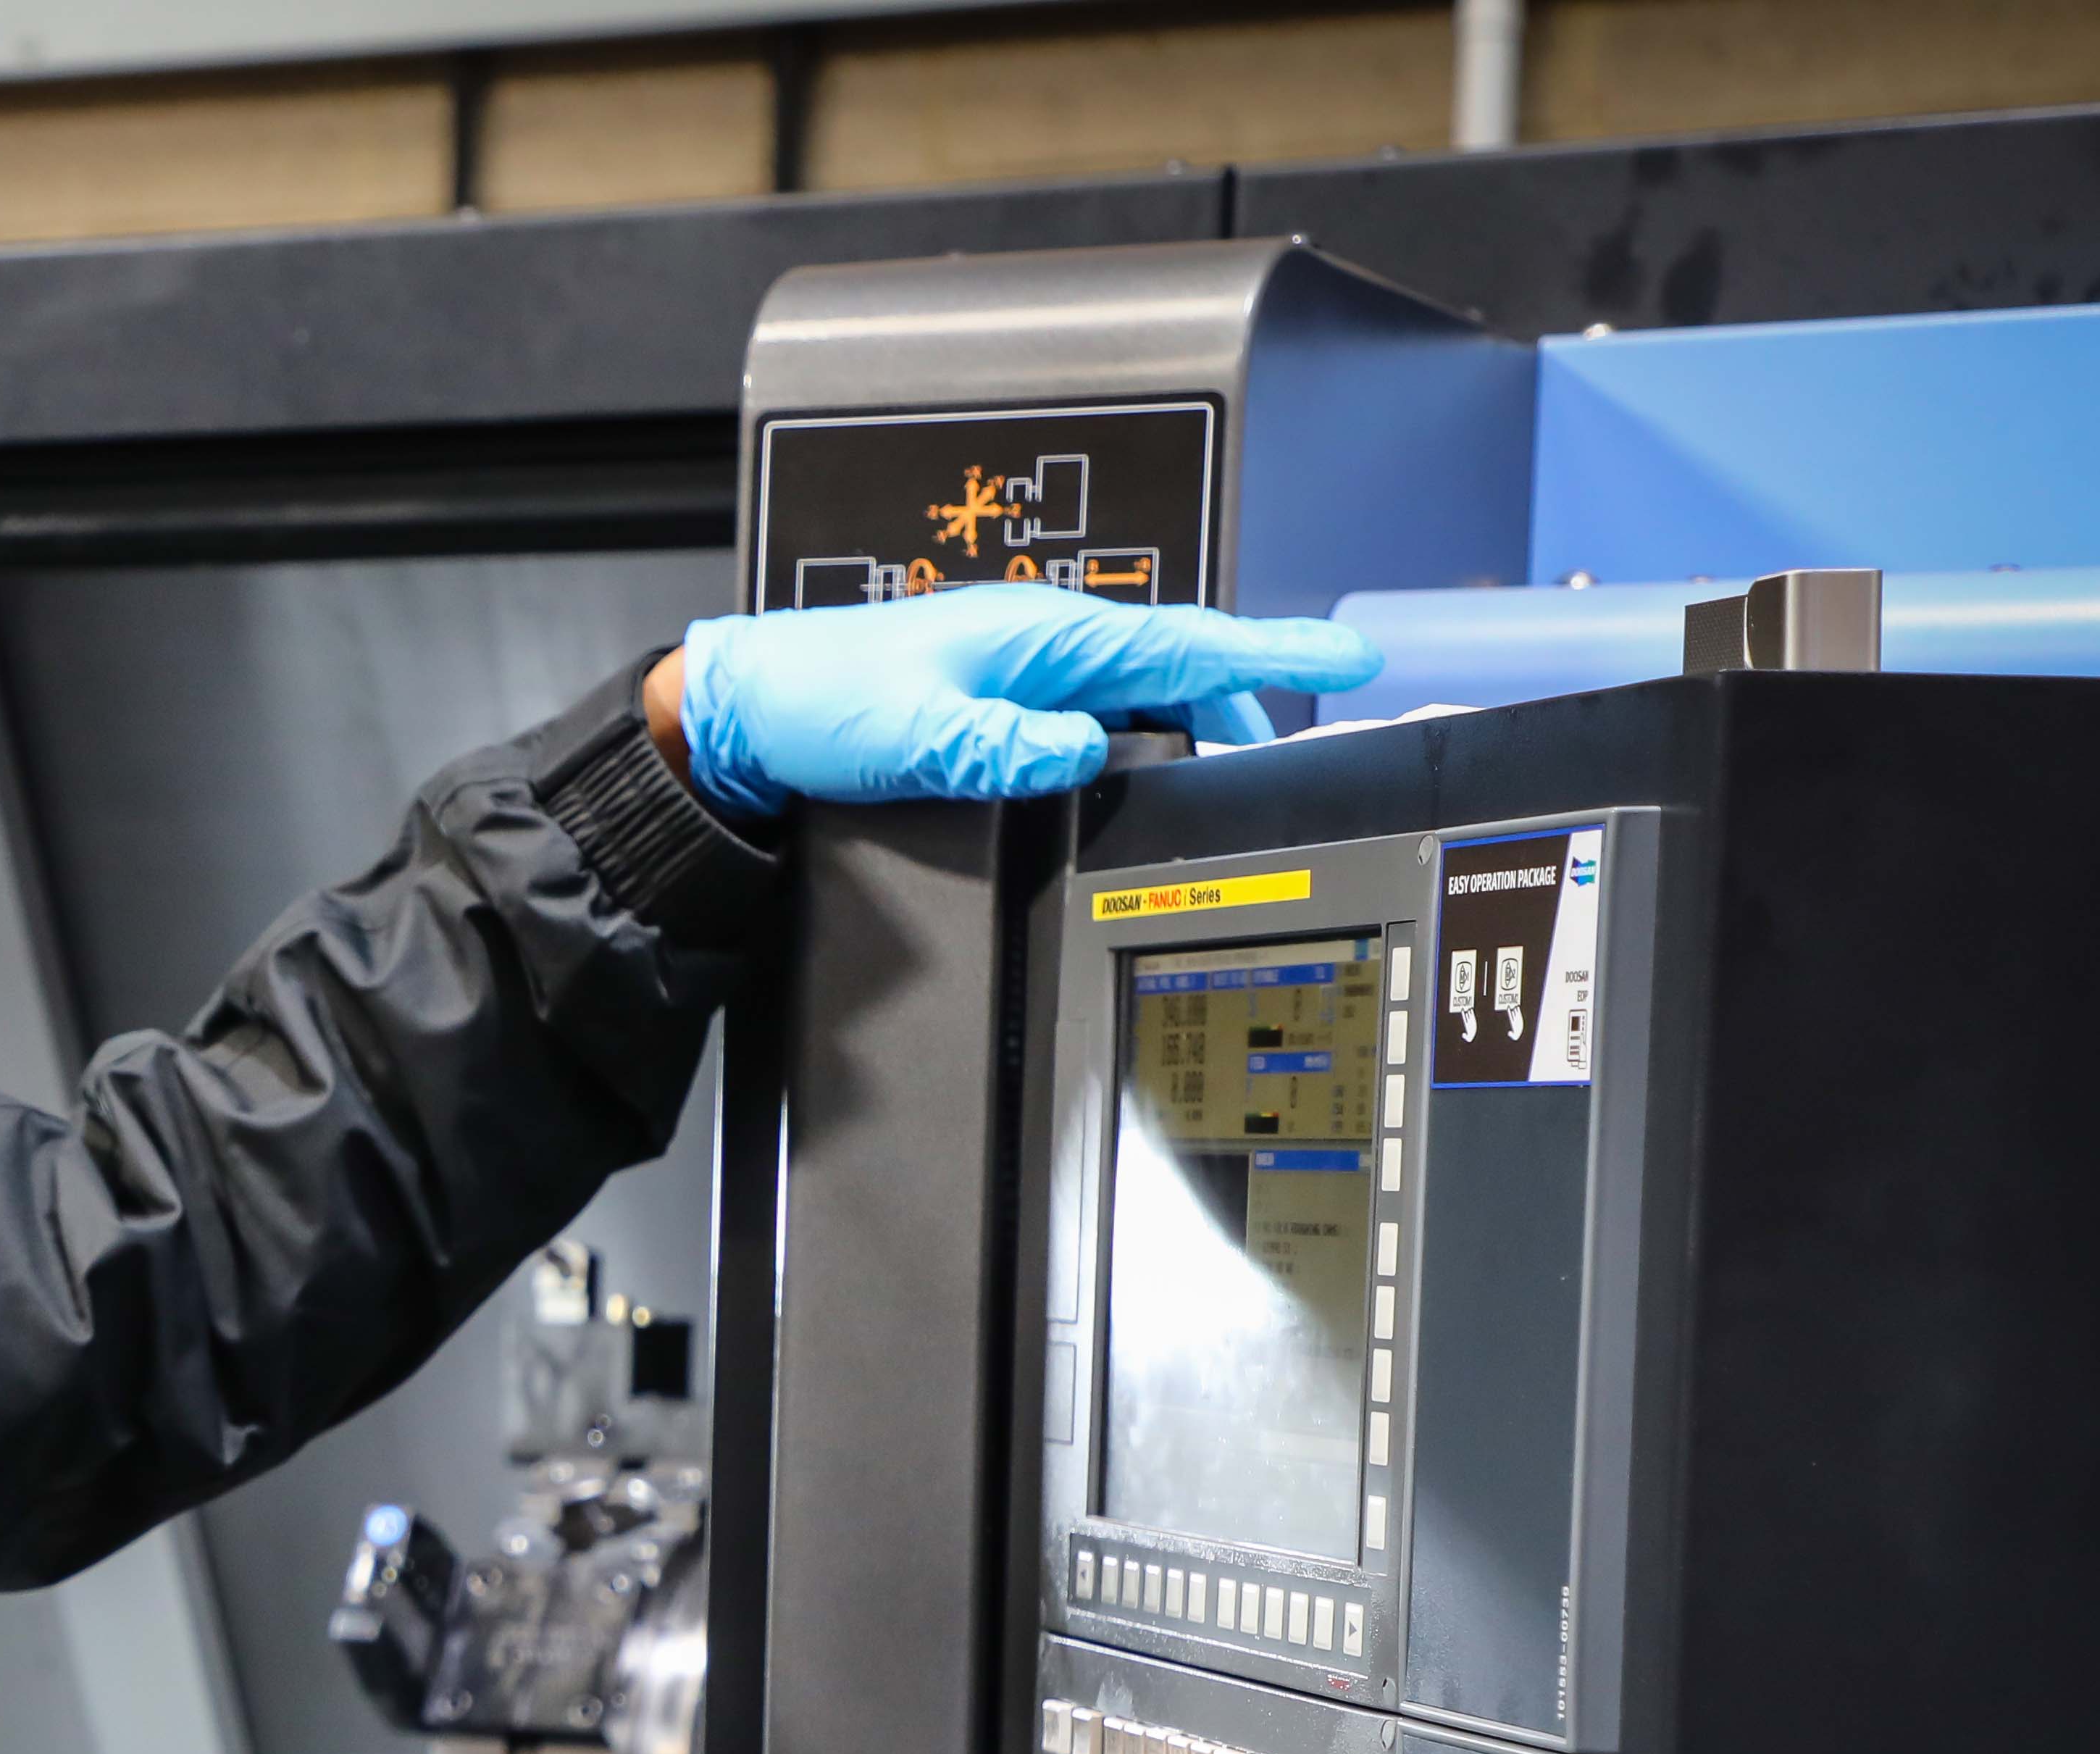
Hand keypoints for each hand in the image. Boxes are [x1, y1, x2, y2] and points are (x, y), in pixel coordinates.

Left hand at [647, 587, 1386, 816]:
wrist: (745, 712)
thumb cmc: (818, 705)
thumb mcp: (920, 736)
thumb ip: (1008, 749)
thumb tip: (1083, 756)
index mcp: (1044, 635)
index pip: (1189, 641)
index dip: (1277, 650)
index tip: (1354, 652)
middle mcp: (1044, 643)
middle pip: (1180, 673)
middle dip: (1245, 709)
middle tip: (1292, 756)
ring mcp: (1024, 668)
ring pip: (1139, 696)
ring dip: (1189, 728)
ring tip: (1228, 772)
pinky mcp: (999, 697)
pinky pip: (1093, 714)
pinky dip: (1131, 740)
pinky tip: (1132, 772)